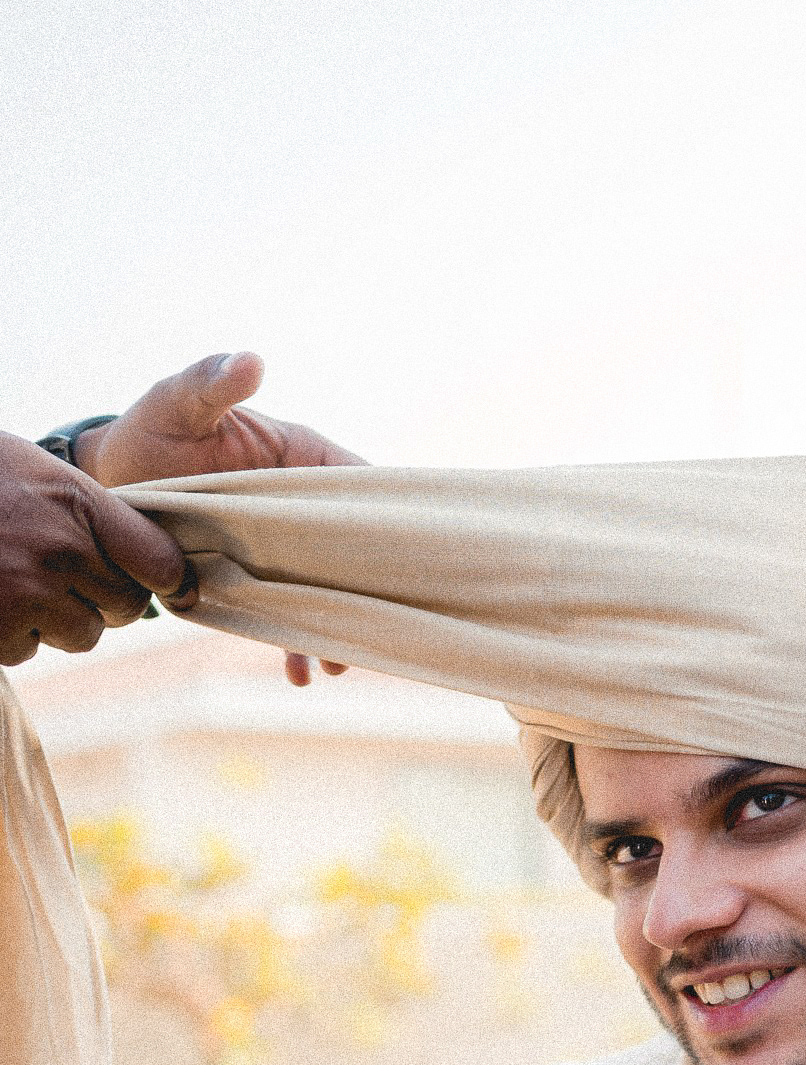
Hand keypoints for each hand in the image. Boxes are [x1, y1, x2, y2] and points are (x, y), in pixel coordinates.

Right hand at [0, 430, 188, 666]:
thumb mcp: (32, 469)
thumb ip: (88, 510)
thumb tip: (153, 564)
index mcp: (76, 502)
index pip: (159, 560)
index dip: (171, 580)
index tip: (175, 588)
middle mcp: (60, 550)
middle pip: (126, 607)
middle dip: (105, 599)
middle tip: (68, 576)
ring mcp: (28, 594)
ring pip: (82, 635)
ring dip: (57, 620)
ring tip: (17, 581)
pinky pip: (29, 650)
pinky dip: (11, 634)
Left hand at [75, 353, 360, 686]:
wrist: (113, 482)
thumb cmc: (150, 432)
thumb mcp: (176, 403)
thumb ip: (211, 384)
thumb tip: (250, 362)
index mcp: (302, 458)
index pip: (361, 484)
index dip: (388, 517)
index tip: (405, 551)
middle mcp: (302, 509)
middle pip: (356, 550)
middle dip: (369, 588)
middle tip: (375, 622)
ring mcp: (283, 551)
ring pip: (327, 591)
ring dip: (335, 628)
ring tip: (333, 665)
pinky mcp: (259, 582)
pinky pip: (288, 615)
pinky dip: (296, 644)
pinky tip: (297, 672)